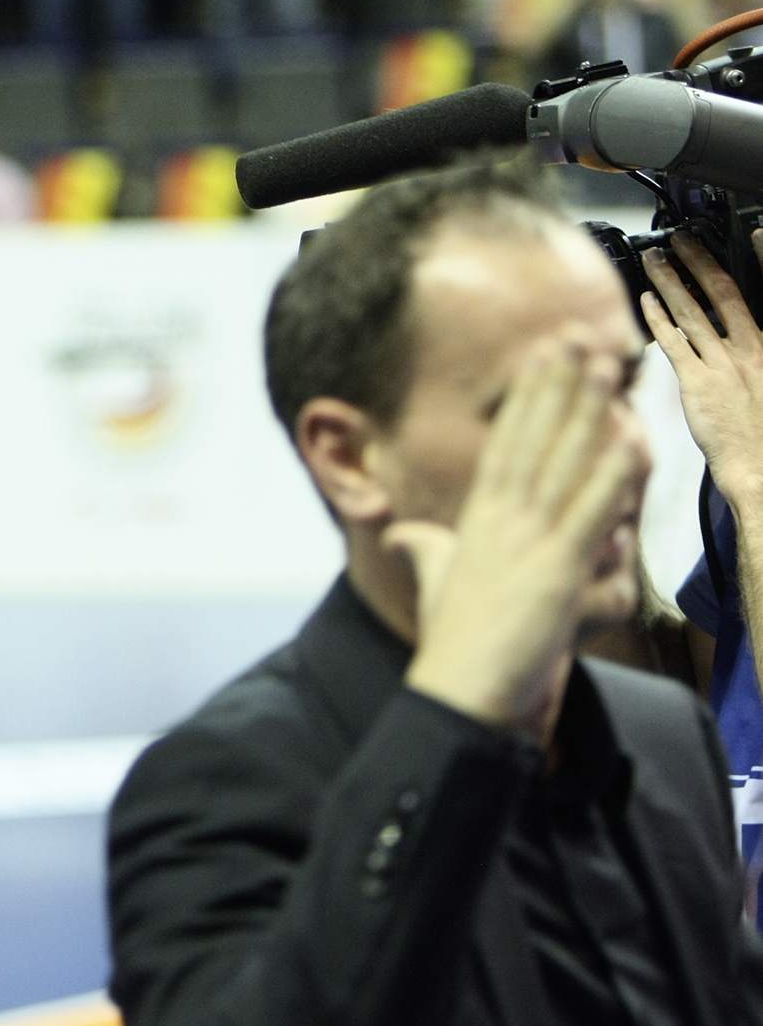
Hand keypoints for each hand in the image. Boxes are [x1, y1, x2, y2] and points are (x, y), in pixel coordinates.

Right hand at [392, 345, 645, 731]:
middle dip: (556, 386)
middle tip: (576, 336)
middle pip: (535, 439)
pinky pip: (591, 511)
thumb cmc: (449, 642)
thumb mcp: (432, 583)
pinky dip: (613, 473)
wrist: (458, 689)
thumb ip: (421, 549)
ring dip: (588, 411)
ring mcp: (529, 543)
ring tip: (606, 366)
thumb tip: (395, 532)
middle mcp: (500, 522)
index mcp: (475, 521)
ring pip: (565, 463)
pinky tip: (630, 437)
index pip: (506, 445)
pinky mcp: (557, 571)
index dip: (525, 399)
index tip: (540, 359)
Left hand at [642, 231, 762, 514]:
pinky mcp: (698, 383)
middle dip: (699, 260)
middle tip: (679, 238)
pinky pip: (673, 344)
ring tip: (654, 259)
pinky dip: (657, 320)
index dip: (754, 259)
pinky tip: (643, 302)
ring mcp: (723, 364)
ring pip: (692, 311)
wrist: (762, 467)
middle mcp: (750, 348)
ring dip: (670, 281)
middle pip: (721, 291)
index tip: (748, 234)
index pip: (758, 292)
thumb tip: (730, 336)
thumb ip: (751, 355)